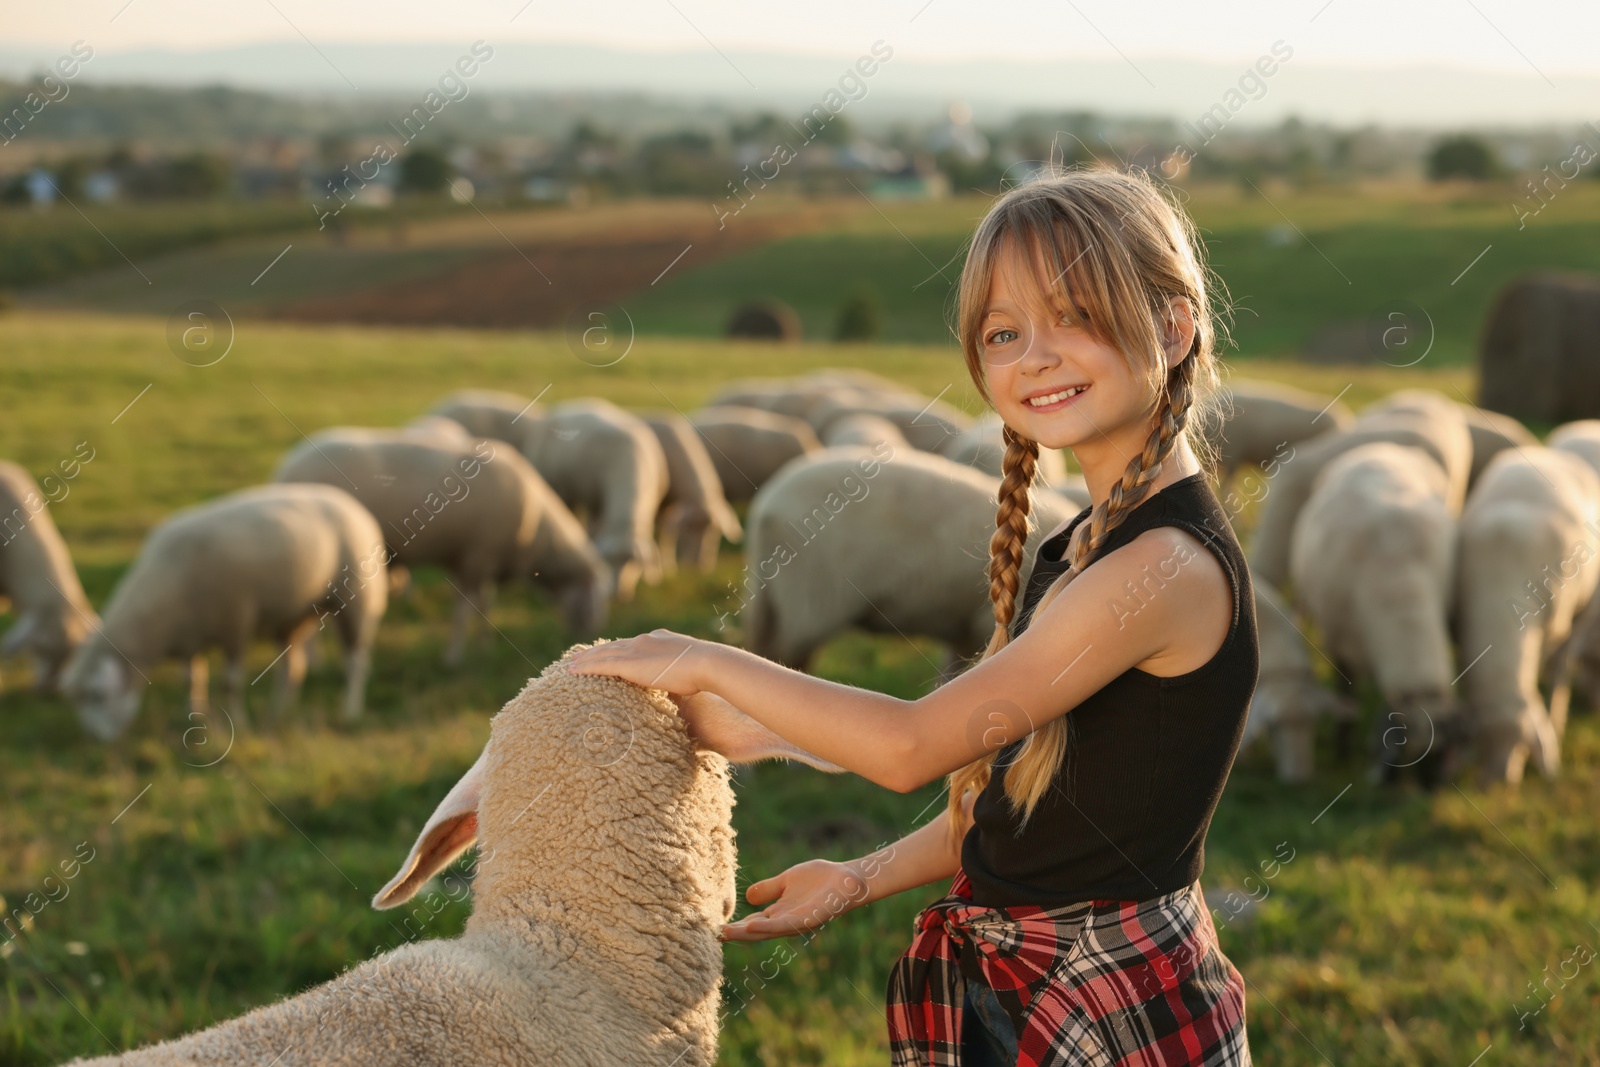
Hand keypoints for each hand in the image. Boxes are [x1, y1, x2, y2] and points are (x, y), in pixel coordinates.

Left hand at [566, 629, 705, 695]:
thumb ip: (680, 672)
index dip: (616, 649)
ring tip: (571, 664)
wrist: (706, 663)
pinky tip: (574, 671)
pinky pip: (602, 665)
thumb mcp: (691, 667)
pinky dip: (586, 667)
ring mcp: (636, 650)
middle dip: (595, 652)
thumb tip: (683, 684)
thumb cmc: (706, 670)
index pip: (632, 644)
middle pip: (613, 646)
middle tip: (579, 656)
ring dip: (585, 660)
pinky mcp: (630, 664)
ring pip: (603, 654)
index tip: (606, 652)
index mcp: (658, 638)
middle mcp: (644, 640)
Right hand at [719, 859, 869, 941]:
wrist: (850, 879)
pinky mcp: (808, 919)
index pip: (753, 922)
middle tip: (713, 937)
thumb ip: (769, 889)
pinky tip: (750, 926)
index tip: (713, 929)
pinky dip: (766, 926)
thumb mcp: (788, 881)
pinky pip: (784, 925)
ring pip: (767, 931)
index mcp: (779, 913)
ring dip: (746, 934)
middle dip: (736, 935)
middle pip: (756, 931)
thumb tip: (747, 897)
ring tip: (725, 934)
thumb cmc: (821, 880)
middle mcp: (786, 921)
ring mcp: (797, 922)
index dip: (735, 926)